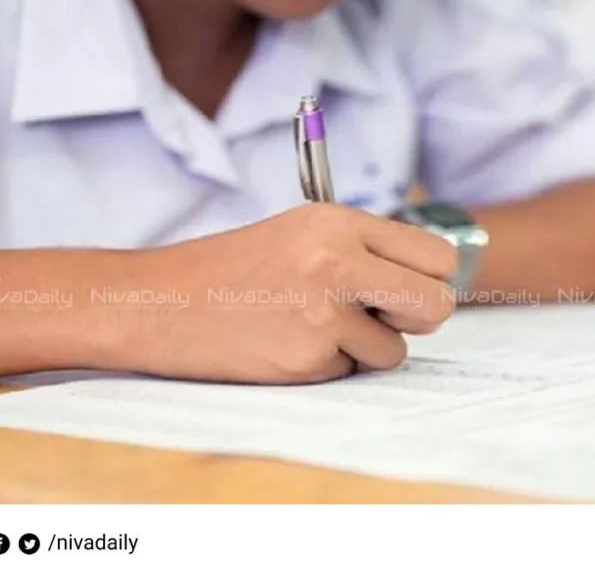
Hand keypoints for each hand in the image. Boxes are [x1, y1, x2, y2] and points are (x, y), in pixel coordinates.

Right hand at [111, 204, 458, 384]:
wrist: (157, 303)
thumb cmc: (230, 269)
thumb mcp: (301, 232)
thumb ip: (364, 250)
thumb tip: (430, 282)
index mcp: (338, 222)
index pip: (437, 254)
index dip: (432, 278)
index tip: (412, 289)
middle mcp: (337, 261)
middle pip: (436, 305)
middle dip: (418, 319)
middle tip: (384, 317)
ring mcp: (322, 312)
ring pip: (395, 350)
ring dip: (365, 349)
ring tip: (311, 326)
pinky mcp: (305, 358)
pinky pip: (350, 372)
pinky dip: (327, 366)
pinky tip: (285, 344)